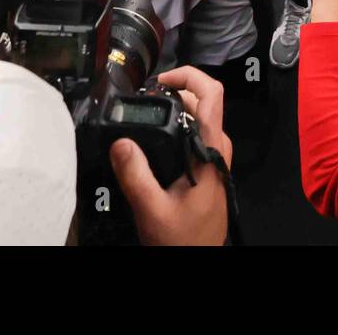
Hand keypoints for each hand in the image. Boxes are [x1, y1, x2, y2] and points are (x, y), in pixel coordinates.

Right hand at [111, 65, 231, 244]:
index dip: (189, 76)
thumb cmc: (182, 241)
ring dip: (177, 110)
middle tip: (146, 100)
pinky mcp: (209, 168)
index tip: (161, 80)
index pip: (213, 96)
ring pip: (201, 118)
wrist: (198, 261)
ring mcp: (215, 158)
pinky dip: (178, 126)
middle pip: (204, 102)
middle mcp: (218, 150)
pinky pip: (197, 135)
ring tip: (147, 116)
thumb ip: (136, 175)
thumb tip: (120, 141)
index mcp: (210, 152)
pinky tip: (156, 139)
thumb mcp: (152, 209)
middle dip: (176, 92)